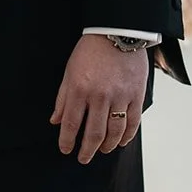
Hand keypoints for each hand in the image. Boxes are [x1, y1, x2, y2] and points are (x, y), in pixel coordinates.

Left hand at [50, 34, 147, 163]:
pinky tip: (121, 142)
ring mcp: (120, 97)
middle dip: (87, 150)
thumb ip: (63, 98)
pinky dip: (127, 136)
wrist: (117, 33)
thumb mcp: (69, 72)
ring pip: (114, 132)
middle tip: (83, 158)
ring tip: (102, 151)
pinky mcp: (136, 95)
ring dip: (107, 146)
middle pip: (94, 133)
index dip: (67, 140)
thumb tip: (55, 121)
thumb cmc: (90, 51)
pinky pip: (133, 123)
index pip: (71, 123)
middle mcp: (100, 96)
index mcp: (80, 89)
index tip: (65, 150)